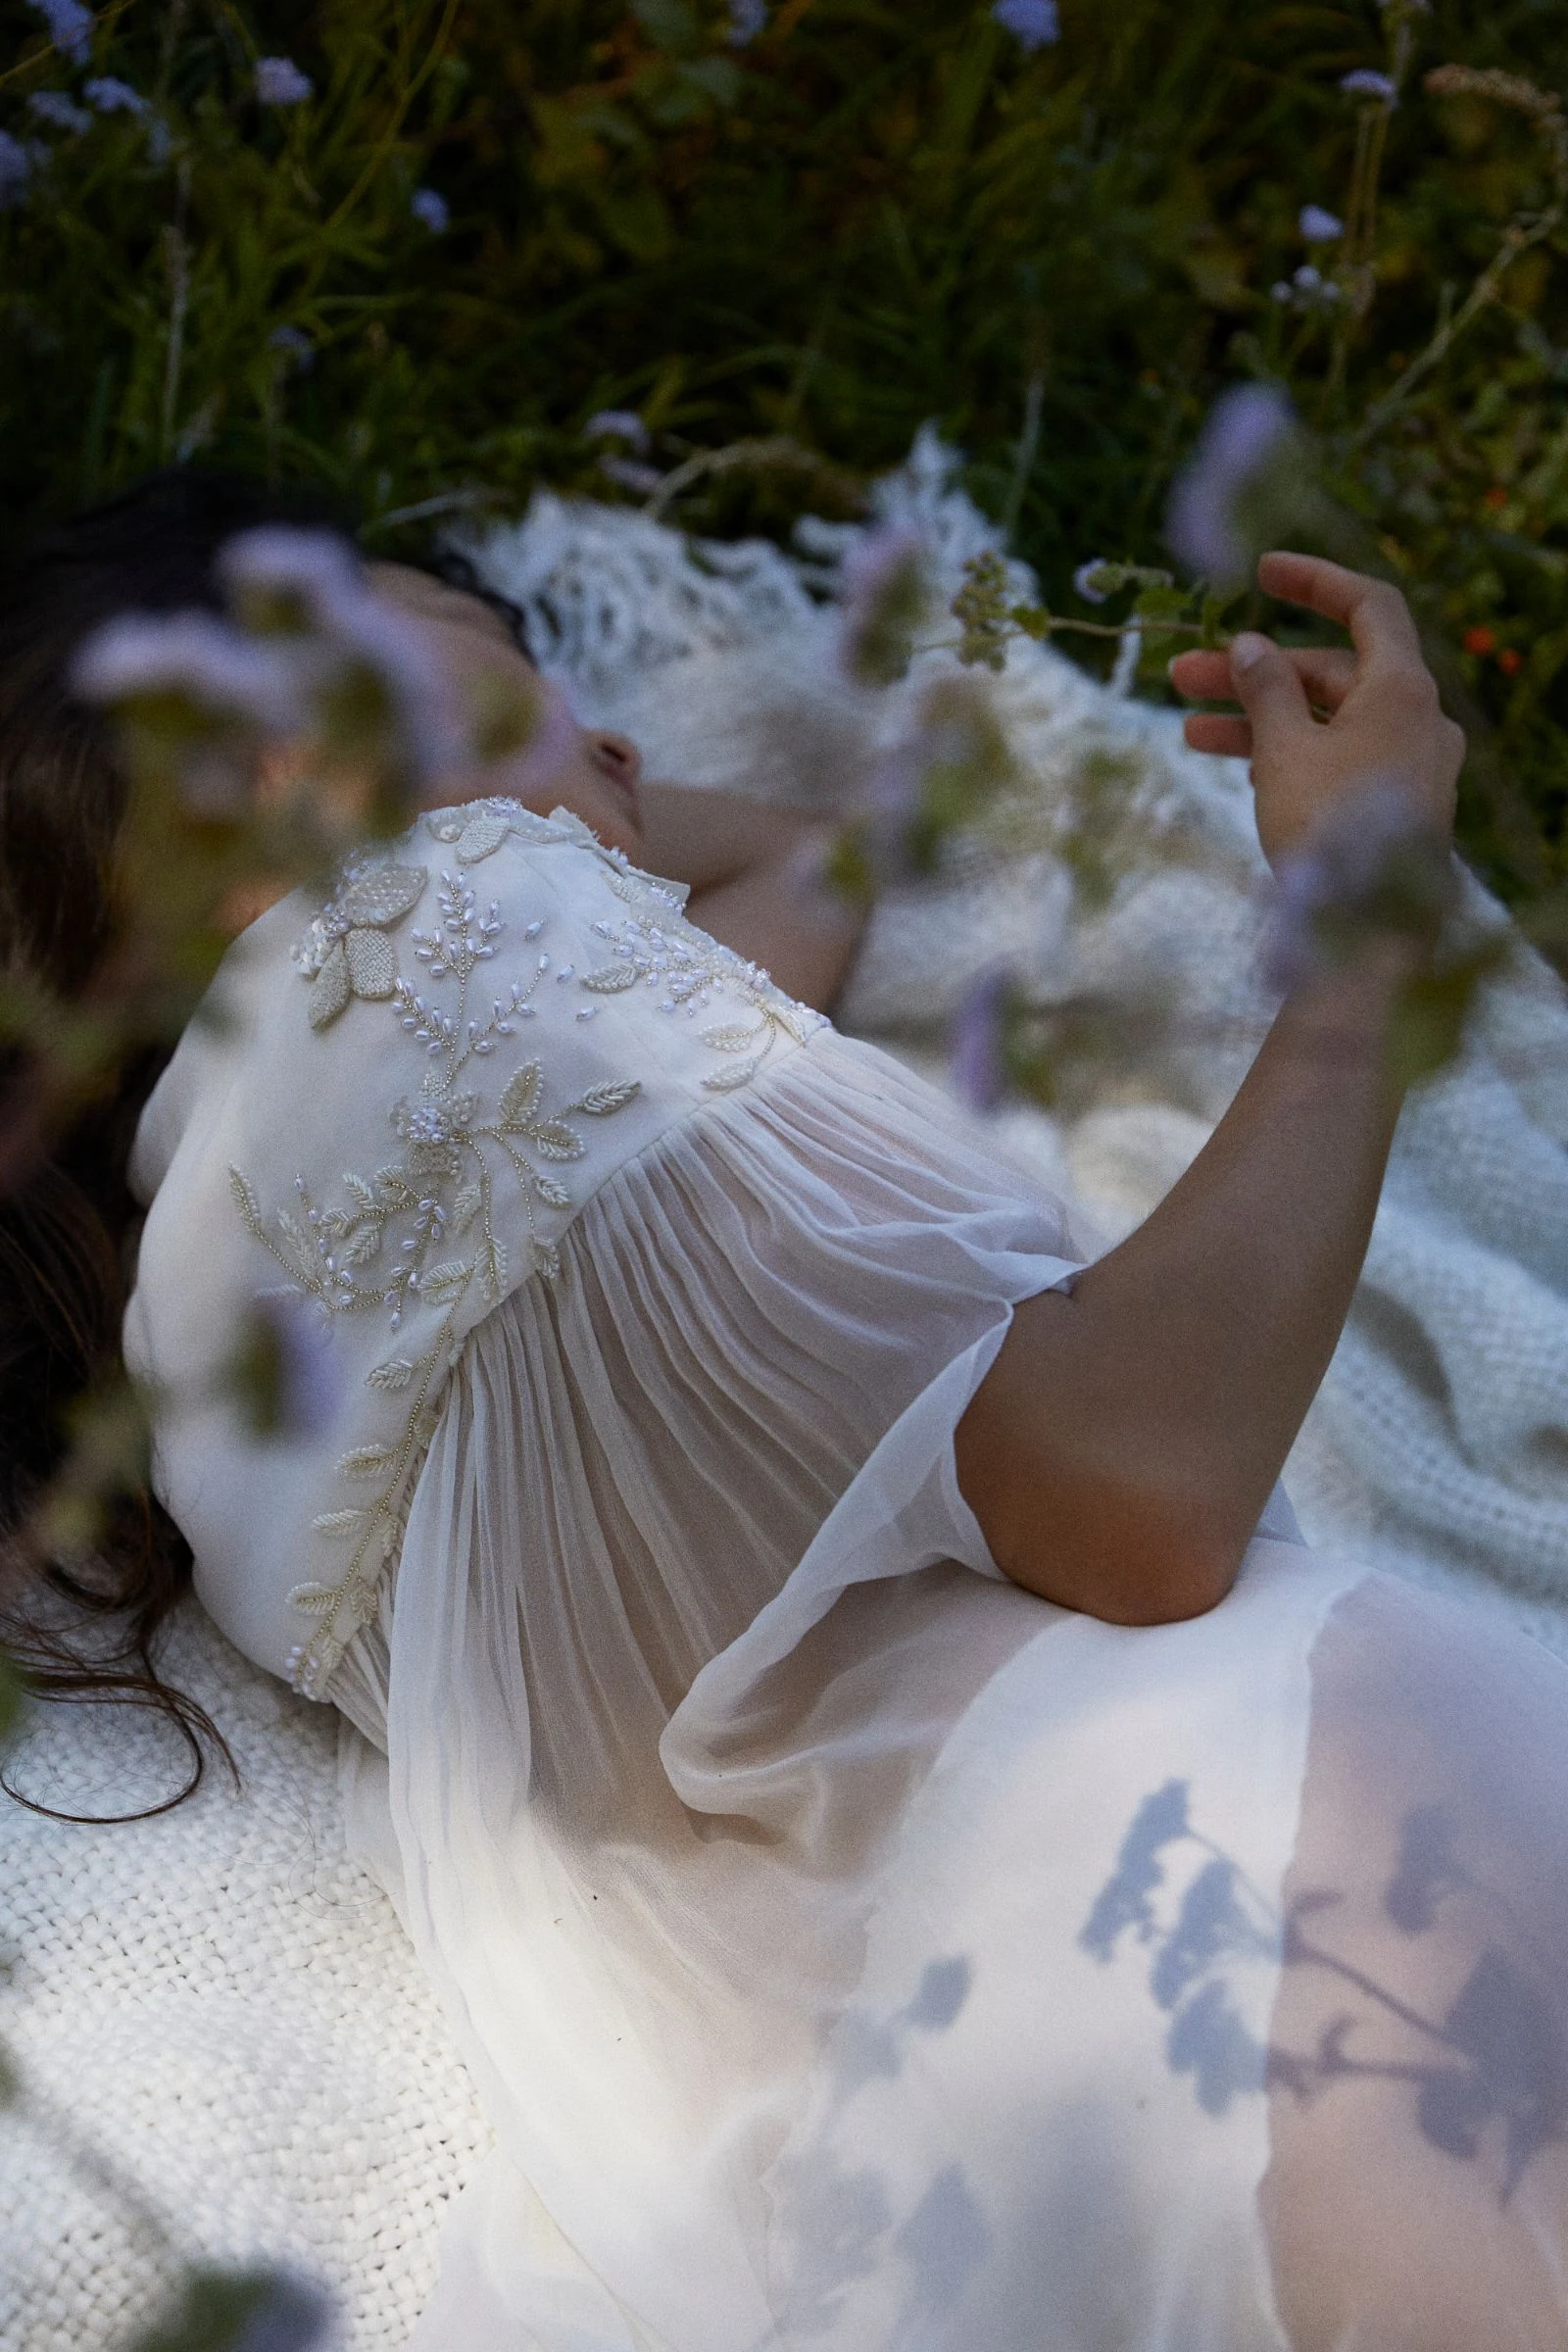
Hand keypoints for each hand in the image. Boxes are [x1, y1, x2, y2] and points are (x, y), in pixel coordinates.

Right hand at [1169, 552, 1464, 871]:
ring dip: (1260, 719)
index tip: (1260, 573)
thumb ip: (1266, 690)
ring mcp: (1410, 765)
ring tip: (1189, 732)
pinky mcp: (1394, 807)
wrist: (1369, 936)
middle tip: (1183, 675)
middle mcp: (1417, 719)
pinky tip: (1239, 769)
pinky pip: (1339, 760)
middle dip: (1256, 672)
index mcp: (1403, 689)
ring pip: (1328, 721)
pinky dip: (1291, 755)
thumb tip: (1252, 646)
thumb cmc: (1328, 832)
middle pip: (1332, 671)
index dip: (1314, 581)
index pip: (1368, 605)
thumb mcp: (1284, 751)